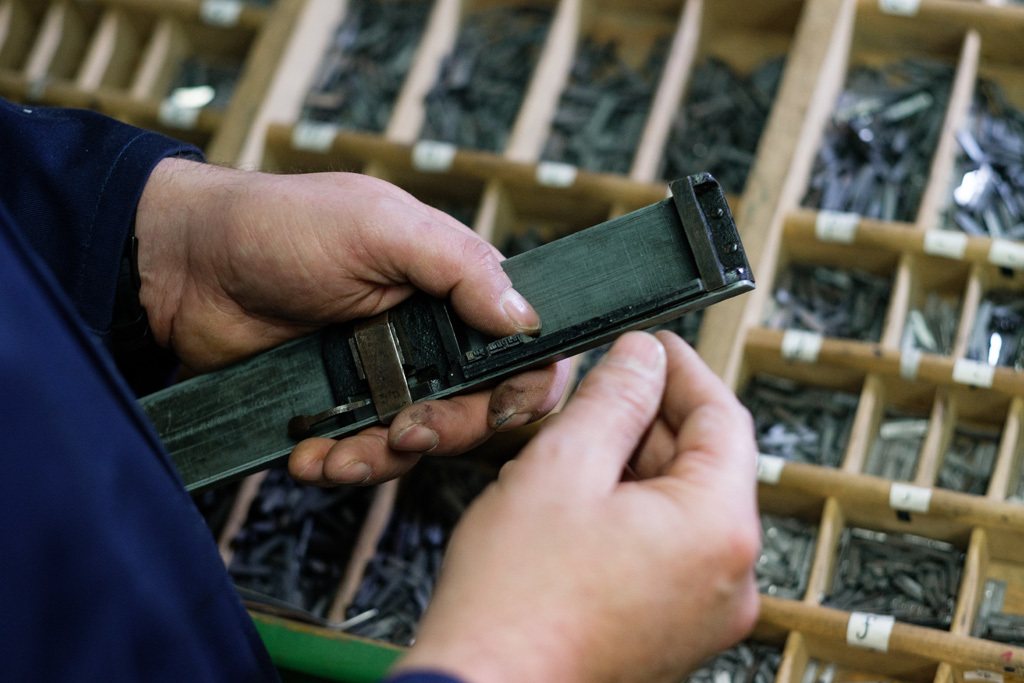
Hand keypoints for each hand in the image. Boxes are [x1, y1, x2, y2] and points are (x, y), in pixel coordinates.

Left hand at [135, 158, 568, 484]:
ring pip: (420, 443)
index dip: (525, 386)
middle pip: (478, 409)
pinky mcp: (339, 408)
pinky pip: (364, 456)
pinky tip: (308, 455)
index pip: (523, 346)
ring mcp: (384, 376)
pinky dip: (340, 466)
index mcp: (452, 286)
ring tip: (340, 455)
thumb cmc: (279, 226)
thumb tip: (524, 318)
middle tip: (407, 433)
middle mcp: (428, 335)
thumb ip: (458, 266)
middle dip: (449, 432)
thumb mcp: (377, 226)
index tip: (497, 410)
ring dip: (387, 459)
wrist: (182, 267)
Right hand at [394, 332, 759, 682]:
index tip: (653, 344)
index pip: (724, 417)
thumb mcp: (562, 465)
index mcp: (718, 529)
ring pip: (680, 506)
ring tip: (571, 453)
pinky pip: (666, 549)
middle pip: (703, 464)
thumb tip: (642, 357)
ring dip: (633, 466)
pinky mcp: (673, 631)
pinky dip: (630, 514)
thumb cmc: (516, 601)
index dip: (682, 369)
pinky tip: (577, 504)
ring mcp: (703, 611)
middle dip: (650, 420)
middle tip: (598, 392)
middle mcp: (728, 577)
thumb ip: (614, 397)